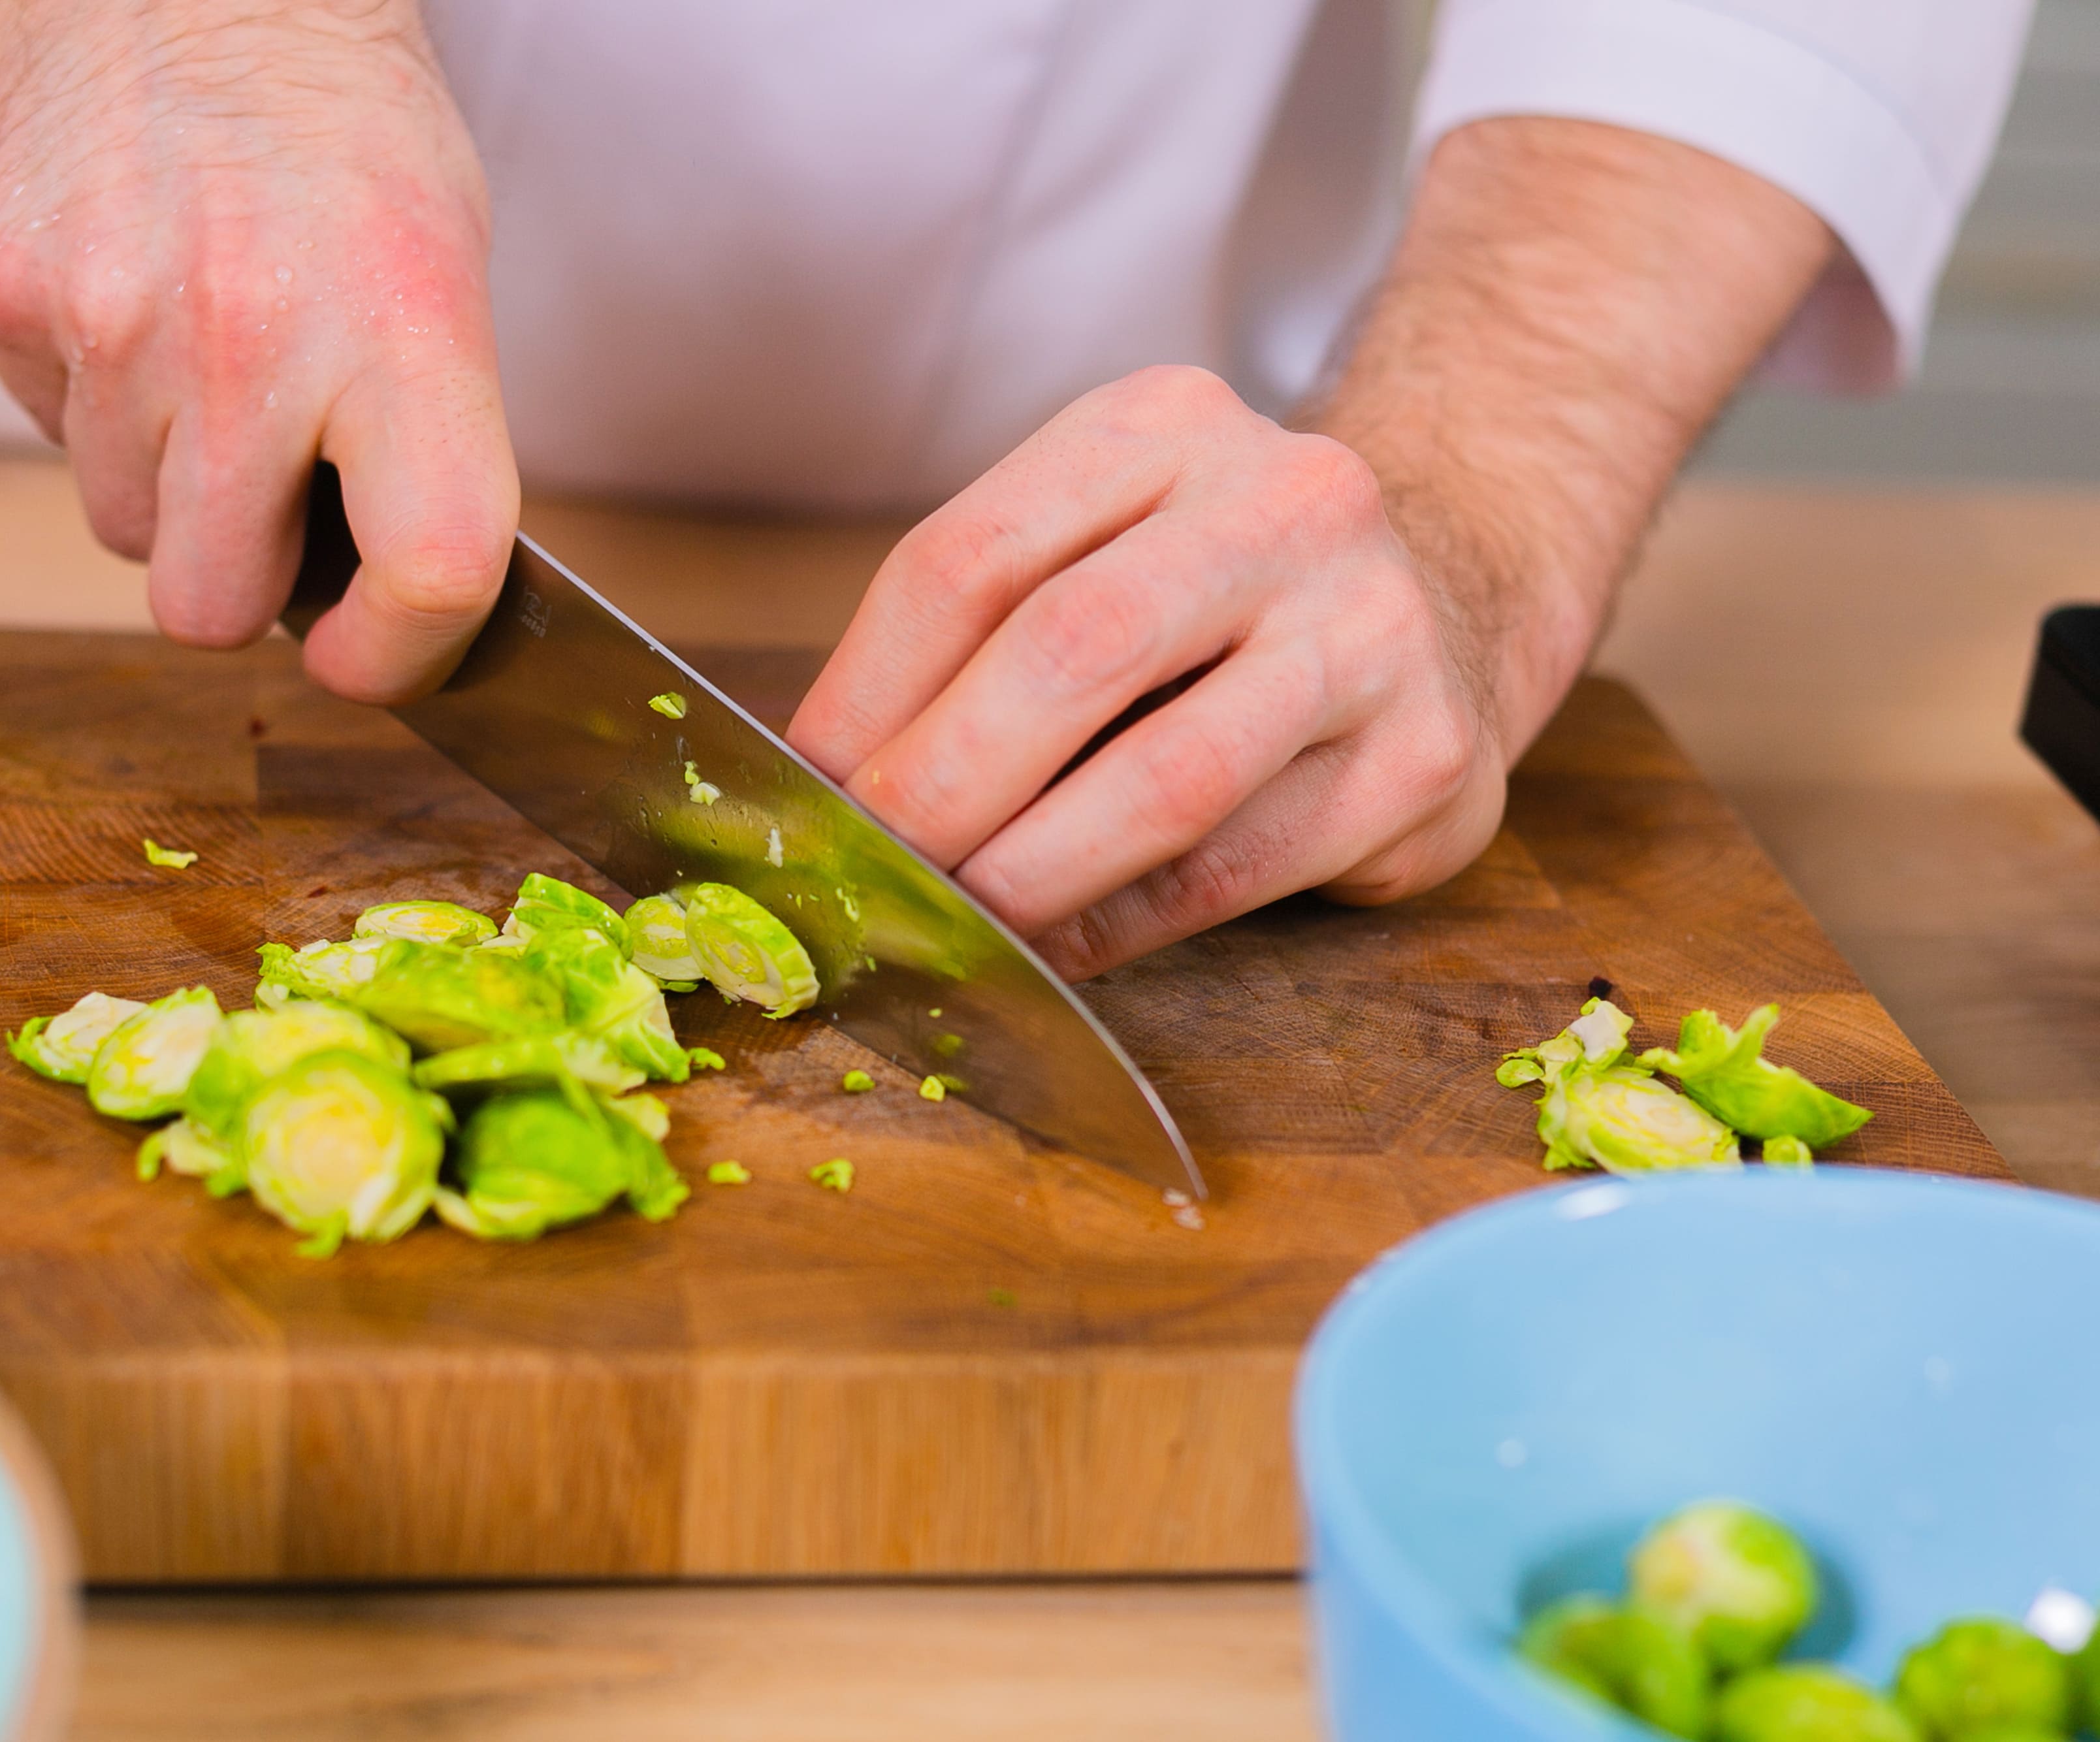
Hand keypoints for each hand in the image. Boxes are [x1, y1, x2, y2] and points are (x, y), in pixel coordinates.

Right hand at [0, 0, 515, 701]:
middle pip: (211, 602)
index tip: (369, 656)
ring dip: (160, 480)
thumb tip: (387, 591)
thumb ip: (420, 436)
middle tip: (263, 493)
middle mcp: (252, 335)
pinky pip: (44, 430)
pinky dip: (85, 398)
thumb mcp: (437, 265)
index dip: (402, 652)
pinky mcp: (2, 291)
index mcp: (400, 325)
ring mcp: (110, 318)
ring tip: (196, 353)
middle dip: (238, 575)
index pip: (430, 564)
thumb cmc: (333, 115)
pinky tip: (126, 300)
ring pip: (122, 528)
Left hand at [787, 366, 1506, 979]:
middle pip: (1068, 650)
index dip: (864, 692)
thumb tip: (835, 787)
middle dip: (942, 785)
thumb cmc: (1217, 596)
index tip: (805, 786)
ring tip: (951, 926)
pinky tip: (1052, 950)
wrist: (1448, 599)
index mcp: (1162, 427)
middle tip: (868, 872)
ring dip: (1030, 874)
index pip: (970, 558)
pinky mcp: (1423, 758)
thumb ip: (985, 637)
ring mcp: (1370, 627)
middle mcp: (1283, 503)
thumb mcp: (1105, 546)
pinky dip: (1120, 922)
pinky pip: (1236, 867)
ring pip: (1166, 779)